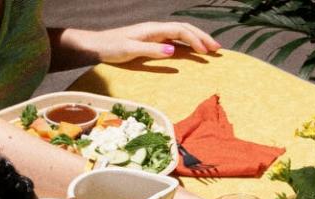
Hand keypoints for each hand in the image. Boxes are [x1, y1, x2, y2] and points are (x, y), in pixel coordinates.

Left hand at [90, 22, 219, 63]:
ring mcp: (156, 35)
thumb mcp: (130, 49)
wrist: (96, 45)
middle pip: (185, 29)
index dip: (194, 40)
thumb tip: (173, 51)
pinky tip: (195, 52)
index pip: (180, 31)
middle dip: (202, 37)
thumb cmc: (111, 48)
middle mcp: (157, 29)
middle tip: (217, 49)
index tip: (205, 52)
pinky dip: (188, 45)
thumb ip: (151, 50)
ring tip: (211, 50)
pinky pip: (176, 41)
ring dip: (198, 40)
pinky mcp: (153, 42)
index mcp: (153, 29)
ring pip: (182, 34)